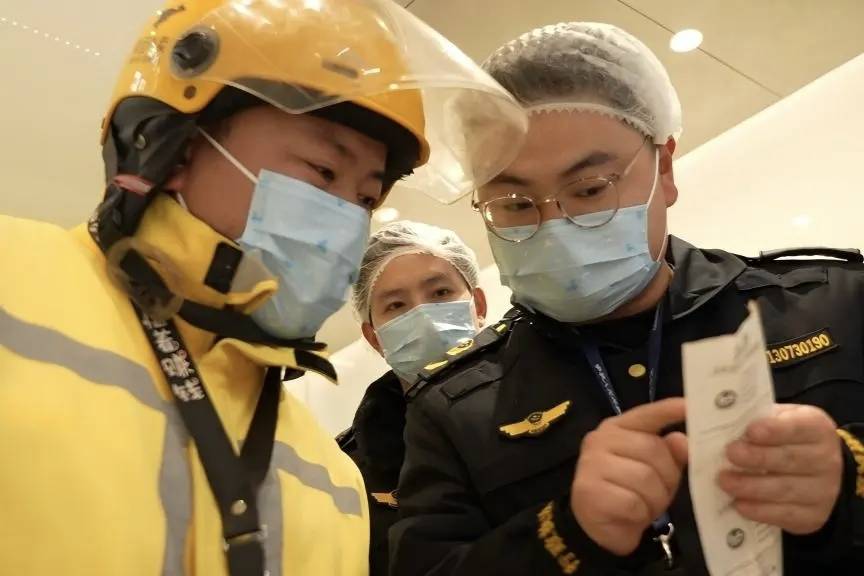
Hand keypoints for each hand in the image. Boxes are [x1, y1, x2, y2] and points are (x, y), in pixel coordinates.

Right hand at [571, 398, 687, 555]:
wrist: (599, 526)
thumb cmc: (630, 492)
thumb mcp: (656, 471)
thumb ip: (670, 453)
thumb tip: (682, 440)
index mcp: (617, 428)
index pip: (645, 415)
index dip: (668, 410)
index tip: (690, 406)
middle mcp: (600, 439)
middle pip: (652, 449)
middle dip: (667, 476)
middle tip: (661, 492)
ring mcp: (591, 463)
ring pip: (645, 478)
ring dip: (654, 499)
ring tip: (645, 506)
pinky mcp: (588, 490)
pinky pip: (632, 501)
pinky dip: (640, 513)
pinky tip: (631, 515)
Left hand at [717, 404, 842, 534]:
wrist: (813, 471)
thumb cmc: (784, 438)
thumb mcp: (776, 420)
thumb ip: (756, 419)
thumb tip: (720, 423)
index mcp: (816, 428)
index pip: (797, 428)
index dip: (775, 430)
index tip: (751, 431)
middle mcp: (826, 459)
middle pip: (789, 459)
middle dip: (757, 457)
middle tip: (730, 454)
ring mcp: (823, 491)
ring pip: (785, 489)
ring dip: (751, 486)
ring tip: (725, 481)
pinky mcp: (814, 516)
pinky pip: (785, 515)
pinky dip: (760, 511)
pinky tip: (739, 504)